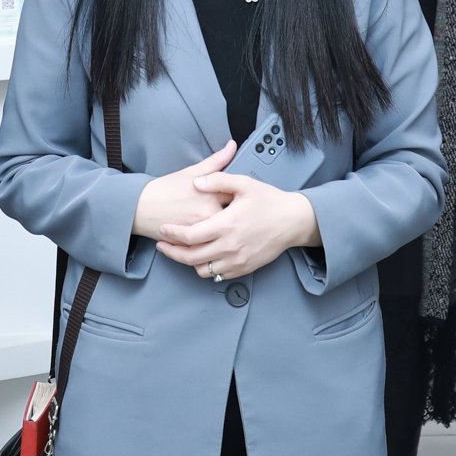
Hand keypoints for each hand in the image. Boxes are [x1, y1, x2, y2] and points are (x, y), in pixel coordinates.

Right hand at [132, 141, 237, 238]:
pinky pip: (212, 246)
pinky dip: (215, 241)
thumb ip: (216, 160)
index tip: (239, 195)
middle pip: (234, 218)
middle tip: (236, 211)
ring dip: (227, 230)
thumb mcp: (192, 171)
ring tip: (226, 225)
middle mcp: (208, 215)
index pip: (238, 197)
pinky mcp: (193, 245)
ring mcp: (201, 232)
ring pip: (225, 234)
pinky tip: (214, 236)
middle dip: (236, 216)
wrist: (141, 207)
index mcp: (211, 196)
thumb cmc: (166, 189)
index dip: (240, 196)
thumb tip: (231, 145)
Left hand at [154, 173, 317, 281]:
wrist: (293, 221)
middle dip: (172, 252)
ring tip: (182, 251)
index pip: (190, 236)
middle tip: (162, 245)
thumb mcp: (244, 183)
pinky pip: (218, 275)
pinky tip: (203, 257)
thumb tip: (196, 182)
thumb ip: (218, 180)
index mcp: (226, 225)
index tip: (163, 230)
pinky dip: (207, 269)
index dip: (172, 234)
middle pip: (190, 257)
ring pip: (203, 270)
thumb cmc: (270, 201)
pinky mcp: (244, 268)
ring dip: (189, 261)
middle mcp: (230, 246)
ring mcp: (237, 260)